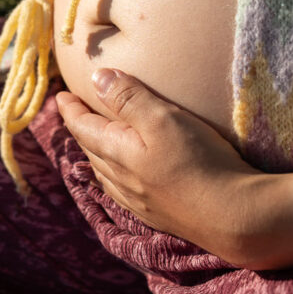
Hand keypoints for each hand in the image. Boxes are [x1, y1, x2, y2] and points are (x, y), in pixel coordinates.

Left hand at [55, 68, 279, 264]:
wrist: (231, 215)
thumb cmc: (198, 160)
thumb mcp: (162, 118)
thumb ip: (128, 97)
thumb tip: (96, 77)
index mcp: (115, 151)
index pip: (82, 126)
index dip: (70, 109)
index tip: (60, 95)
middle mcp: (119, 179)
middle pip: (90, 149)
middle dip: (81, 128)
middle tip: (76, 112)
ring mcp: (136, 200)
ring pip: (104, 171)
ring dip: (96, 152)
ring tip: (95, 140)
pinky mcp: (155, 213)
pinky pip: (120, 189)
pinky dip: (113, 174)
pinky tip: (122, 176)